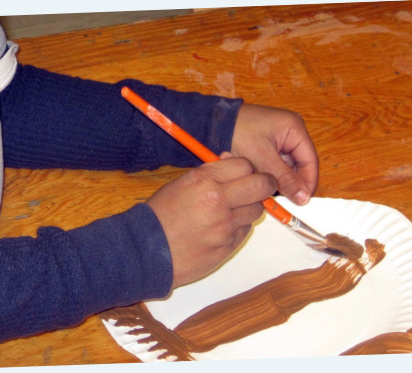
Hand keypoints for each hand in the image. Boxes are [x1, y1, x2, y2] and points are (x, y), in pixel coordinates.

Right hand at [146, 154, 276, 288]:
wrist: (146, 250)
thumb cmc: (160, 215)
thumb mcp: (181, 184)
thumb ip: (210, 173)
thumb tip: (231, 161)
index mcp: (204, 180)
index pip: (245, 165)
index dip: (249, 168)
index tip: (246, 173)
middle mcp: (218, 200)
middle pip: (262, 185)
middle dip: (265, 184)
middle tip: (261, 187)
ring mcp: (225, 225)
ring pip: (256, 210)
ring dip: (249, 207)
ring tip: (231, 210)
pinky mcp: (228, 246)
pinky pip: (245, 230)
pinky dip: (238, 227)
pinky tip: (221, 228)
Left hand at [231, 104, 318, 205]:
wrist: (210, 124)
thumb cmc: (236, 132)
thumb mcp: (262, 158)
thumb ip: (284, 179)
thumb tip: (303, 198)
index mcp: (294, 128)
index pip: (310, 160)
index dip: (307, 183)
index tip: (302, 201)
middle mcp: (289, 132)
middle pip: (298, 165)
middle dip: (290, 183)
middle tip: (282, 201)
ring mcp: (277, 139)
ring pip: (285, 168)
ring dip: (277, 181)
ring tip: (266, 192)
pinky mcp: (265, 146)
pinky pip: (273, 165)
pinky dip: (267, 175)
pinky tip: (258, 183)